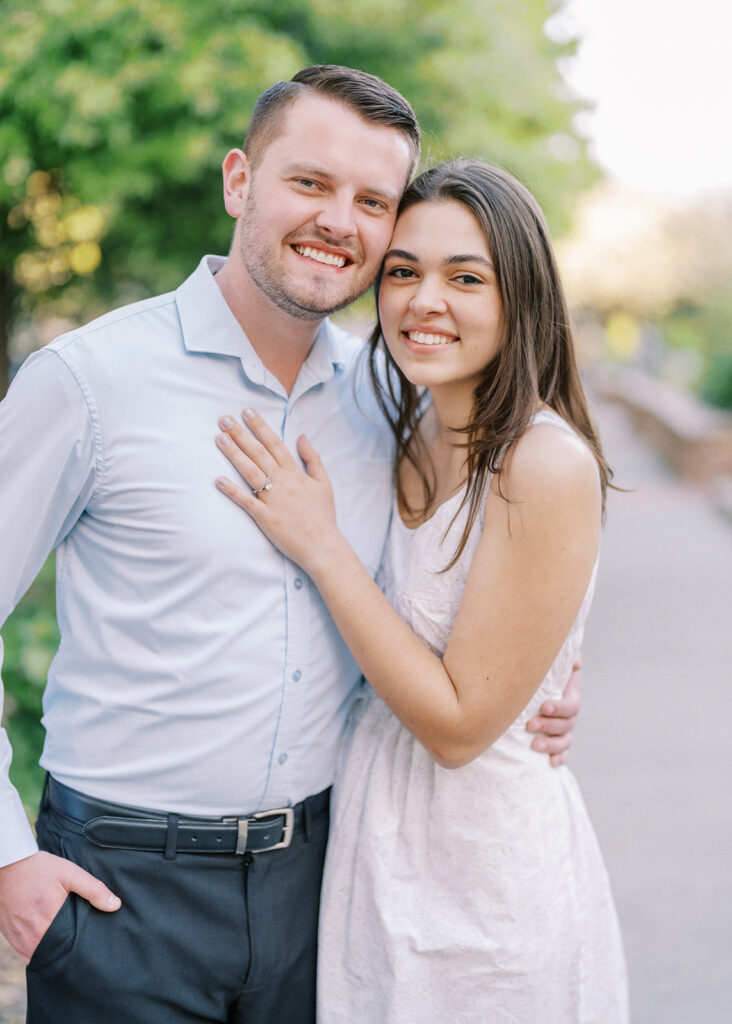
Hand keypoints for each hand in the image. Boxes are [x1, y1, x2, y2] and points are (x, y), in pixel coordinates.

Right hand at [0, 851, 120, 962]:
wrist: (7, 866)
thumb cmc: (38, 869)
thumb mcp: (70, 874)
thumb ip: (94, 890)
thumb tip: (115, 906)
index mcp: (48, 923)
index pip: (70, 948)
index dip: (82, 950)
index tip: (93, 948)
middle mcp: (32, 937)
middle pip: (56, 955)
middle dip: (69, 953)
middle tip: (83, 947)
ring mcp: (19, 940)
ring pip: (41, 956)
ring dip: (54, 953)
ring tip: (68, 945)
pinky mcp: (11, 938)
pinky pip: (28, 954)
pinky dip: (39, 951)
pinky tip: (51, 942)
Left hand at [215, 409, 342, 572]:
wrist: (322, 546)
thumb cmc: (323, 515)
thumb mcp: (323, 482)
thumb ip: (312, 458)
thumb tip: (302, 436)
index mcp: (295, 473)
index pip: (275, 444)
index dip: (260, 427)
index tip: (247, 412)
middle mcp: (283, 483)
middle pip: (259, 454)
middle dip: (241, 434)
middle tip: (224, 419)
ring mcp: (273, 500)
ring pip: (250, 472)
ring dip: (234, 455)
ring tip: (220, 439)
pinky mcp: (265, 518)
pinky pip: (247, 502)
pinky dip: (233, 491)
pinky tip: (219, 479)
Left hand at [525, 656, 581, 766]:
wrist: (535, 687)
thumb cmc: (543, 673)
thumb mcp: (554, 665)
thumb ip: (565, 659)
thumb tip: (576, 661)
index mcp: (570, 697)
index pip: (571, 705)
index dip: (559, 708)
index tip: (544, 707)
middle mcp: (570, 716)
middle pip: (566, 725)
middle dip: (548, 726)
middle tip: (530, 725)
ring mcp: (565, 731)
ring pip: (564, 741)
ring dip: (551, 745)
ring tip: (534, 745)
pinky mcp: (557, 742)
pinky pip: (563, 754)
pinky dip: (559, 758)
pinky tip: (551, 763)